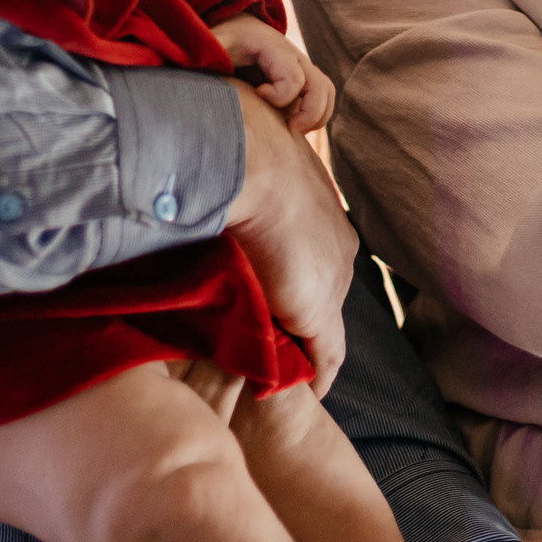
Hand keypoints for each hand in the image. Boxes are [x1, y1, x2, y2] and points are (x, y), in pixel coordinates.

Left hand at [212, 15, 337, 134]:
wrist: (239, 24)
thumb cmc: (225, 37)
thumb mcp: (213, 41)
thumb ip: (205, 52)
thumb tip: (187, 69)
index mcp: (274, 48)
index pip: (294, 77)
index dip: (279, 95)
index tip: (257, 94)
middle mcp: (294, 57)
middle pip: (320, 88)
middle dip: (309, 114)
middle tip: (288, 129)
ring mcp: (302, 69)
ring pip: (326, 94)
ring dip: (316, 117)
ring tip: (292, 131)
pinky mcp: (303, 81)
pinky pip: (323, 99)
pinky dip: (314, 116)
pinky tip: (290, 127)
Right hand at [222, 81, 357, 393]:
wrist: (246, 162)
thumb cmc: (234, 152)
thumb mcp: (243, 170)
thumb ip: (238, 191)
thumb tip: (204, 192)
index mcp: (322, 212)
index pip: (314, 256)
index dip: (295, 278)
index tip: (275, 296)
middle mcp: (338, 247)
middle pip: (323, 291)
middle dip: (299, 312)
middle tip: (271, 335)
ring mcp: (333, 280)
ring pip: (322, 325)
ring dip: (300, 343)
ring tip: (276, 364)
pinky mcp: (320, 311)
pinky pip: (326, 355)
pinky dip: (315, 373)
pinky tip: (305, 389)